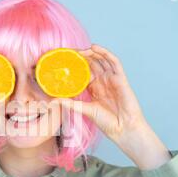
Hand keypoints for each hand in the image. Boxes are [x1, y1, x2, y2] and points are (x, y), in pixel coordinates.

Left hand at [56, 44, 170, 169]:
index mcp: (94, 88)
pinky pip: (114, 62)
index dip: (75, 65)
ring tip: (79, 50)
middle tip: (68, 52)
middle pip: (92, 63)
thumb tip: (54, 101)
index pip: (83, 72)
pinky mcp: (120, 79)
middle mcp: (103, 81)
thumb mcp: (85, 110)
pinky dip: (105, 53)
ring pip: (101, 60)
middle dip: (81, 56)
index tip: (63, 60)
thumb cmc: (107, 122)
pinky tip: (95, 47)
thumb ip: (71, 104)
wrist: (123, 129)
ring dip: (91, 52)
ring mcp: (112, 79)